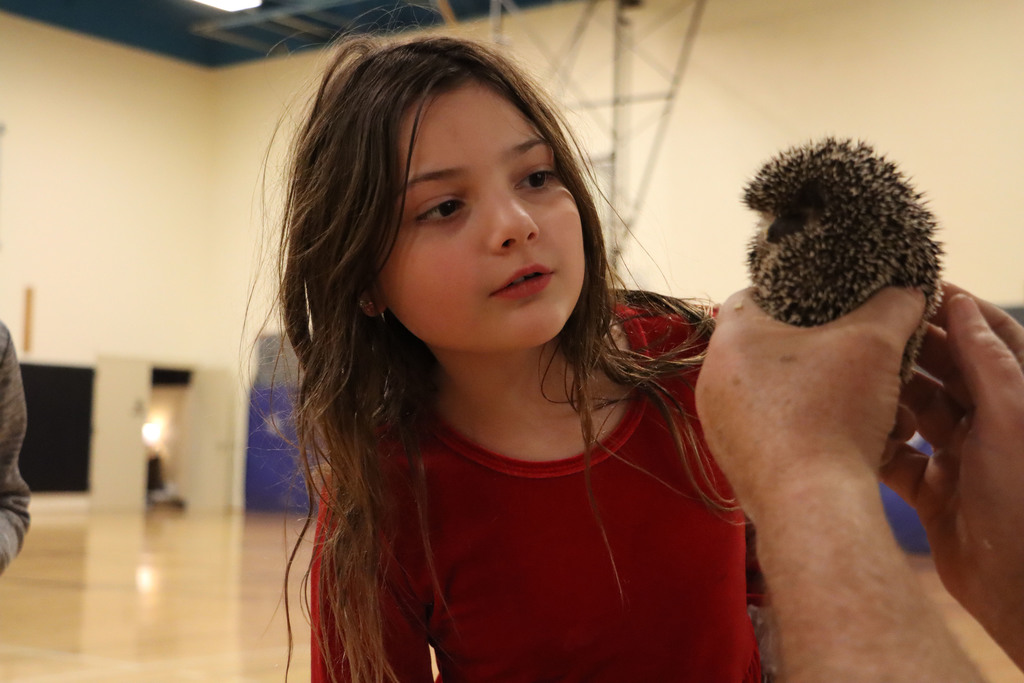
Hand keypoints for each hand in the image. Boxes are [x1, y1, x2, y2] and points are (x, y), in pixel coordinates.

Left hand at [696, 287, 924, 518]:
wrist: (813, 507)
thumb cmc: (832, 415)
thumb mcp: (873, 345)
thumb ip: (892, 307)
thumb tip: (908, 291)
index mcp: (729, 341)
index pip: (756, 296)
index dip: (799, 293)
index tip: (835, 303)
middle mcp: (713, 382)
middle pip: (772, 348)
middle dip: (822, 351)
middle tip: (860, 356)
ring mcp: (721, 426)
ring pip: (780, 394)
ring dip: (826, 394)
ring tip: (869, 404)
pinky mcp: (737, 462)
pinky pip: (776, 432)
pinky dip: (814, 429)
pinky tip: (853, 439)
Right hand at [882, 282, 1023, 666]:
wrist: (1016, 588)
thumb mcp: (1012, 418)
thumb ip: (987, 361)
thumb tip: (961, 303)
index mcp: (1019, 398)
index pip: (990, 336)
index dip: (957, 308)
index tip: (916, 284)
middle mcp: (990, 422)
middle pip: (947, 369)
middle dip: (912, 347)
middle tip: (868, 322)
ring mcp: (959, 455)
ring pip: (916, 408)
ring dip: (888, 394)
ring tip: (853, 370)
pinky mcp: (930, 488)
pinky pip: (895, 454)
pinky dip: (877, 442)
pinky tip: (852, 427)